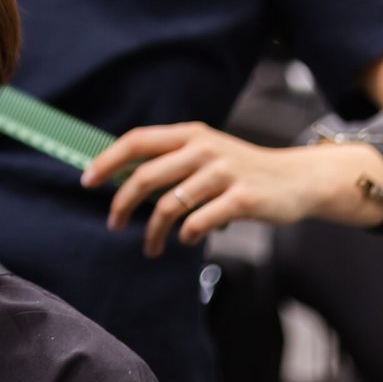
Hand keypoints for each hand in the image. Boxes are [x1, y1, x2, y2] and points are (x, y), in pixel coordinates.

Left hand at [81, 122, 320, 257]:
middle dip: (122, 204)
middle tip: (114, 224)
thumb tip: (121, 177)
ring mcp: (224, 173)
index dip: (108, 160)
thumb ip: (170, 160)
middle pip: (146, 176)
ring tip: (152, 246)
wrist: (295, 179)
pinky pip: (198, 222)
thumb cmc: (240, 169)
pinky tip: (187, 238)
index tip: (88, 181)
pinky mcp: (242, 198)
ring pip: (169, 205)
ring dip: (154, 232)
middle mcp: (204, 148)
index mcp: (190, 134)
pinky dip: (186, 235)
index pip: (137, 140)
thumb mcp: (205, 152)